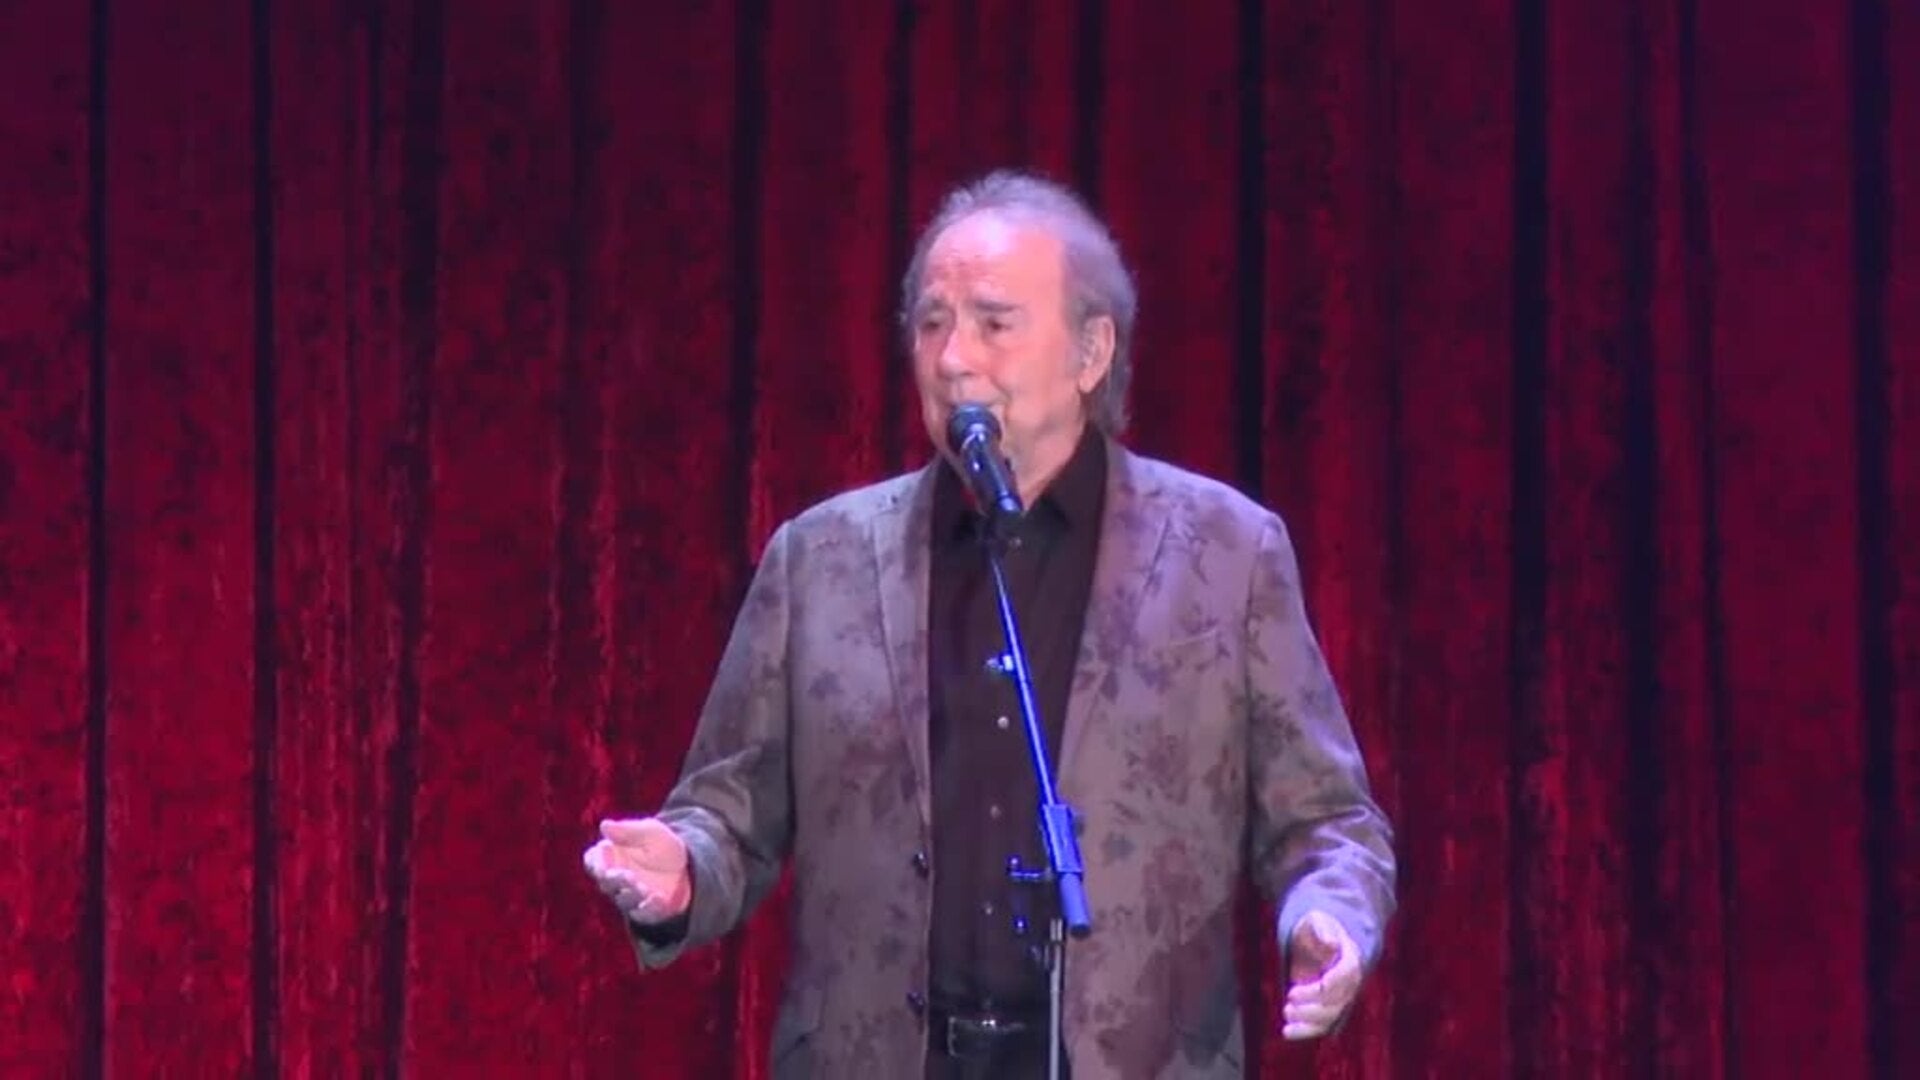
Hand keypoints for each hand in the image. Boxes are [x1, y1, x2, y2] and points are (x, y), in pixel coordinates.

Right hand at [582, 817, 691, 924]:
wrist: (688, 865)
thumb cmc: (661, 844)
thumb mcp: (650, 831)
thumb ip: (628, 830)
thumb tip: (604, 825)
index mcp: (610, 856)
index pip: (592, 860)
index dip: (595, 859)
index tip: (605, 852)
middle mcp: (615, 878)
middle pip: (606, 882)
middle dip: (615, 880)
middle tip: (626, 875)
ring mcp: (630, 895)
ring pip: (623, 899)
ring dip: (631, 894)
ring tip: (643, 887)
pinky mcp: (646, 910)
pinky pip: (643, 914)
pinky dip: (650, 908)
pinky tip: (658, 898)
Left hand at [1282, 909, 1362, 1039]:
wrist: (1317, 940)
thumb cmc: (1316, 928)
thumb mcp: (1317, 920)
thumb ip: (1322, 929)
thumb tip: (1331, 943)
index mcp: (1350, 957)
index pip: (1347, 973)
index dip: (1333, 981)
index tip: (1319, 984)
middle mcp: (1348, 982)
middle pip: (1336, 1000)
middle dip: (1313, 1004)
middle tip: (1289, 1000)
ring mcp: (1338, 998)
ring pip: (1328, 1016)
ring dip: (1308, 1020)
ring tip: (1286, 1012)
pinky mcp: (1325, 1008)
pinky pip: (1320, 1025)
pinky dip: (1304, 1031)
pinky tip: (1286, 1032)